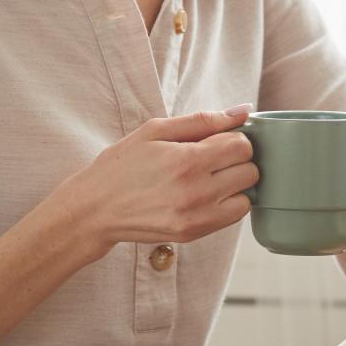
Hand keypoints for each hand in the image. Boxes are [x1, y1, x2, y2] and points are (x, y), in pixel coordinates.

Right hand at [59, 103, 258, 260]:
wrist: (95, 208)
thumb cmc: (121, 165)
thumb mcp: (155, 130)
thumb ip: (202, 120)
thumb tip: (242, 111)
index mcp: (187, 160)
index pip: (242, 145)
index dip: (233, 138)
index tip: (217, 140)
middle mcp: (197, 192)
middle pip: (250, 171)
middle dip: (236, 160)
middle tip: (213, 159)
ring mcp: (197, 217)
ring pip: (247, 197)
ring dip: (235, 185)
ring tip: (209, 178)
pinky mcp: (194, 234)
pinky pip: (232, 217)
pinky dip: (226, 204)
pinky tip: (204, 195)